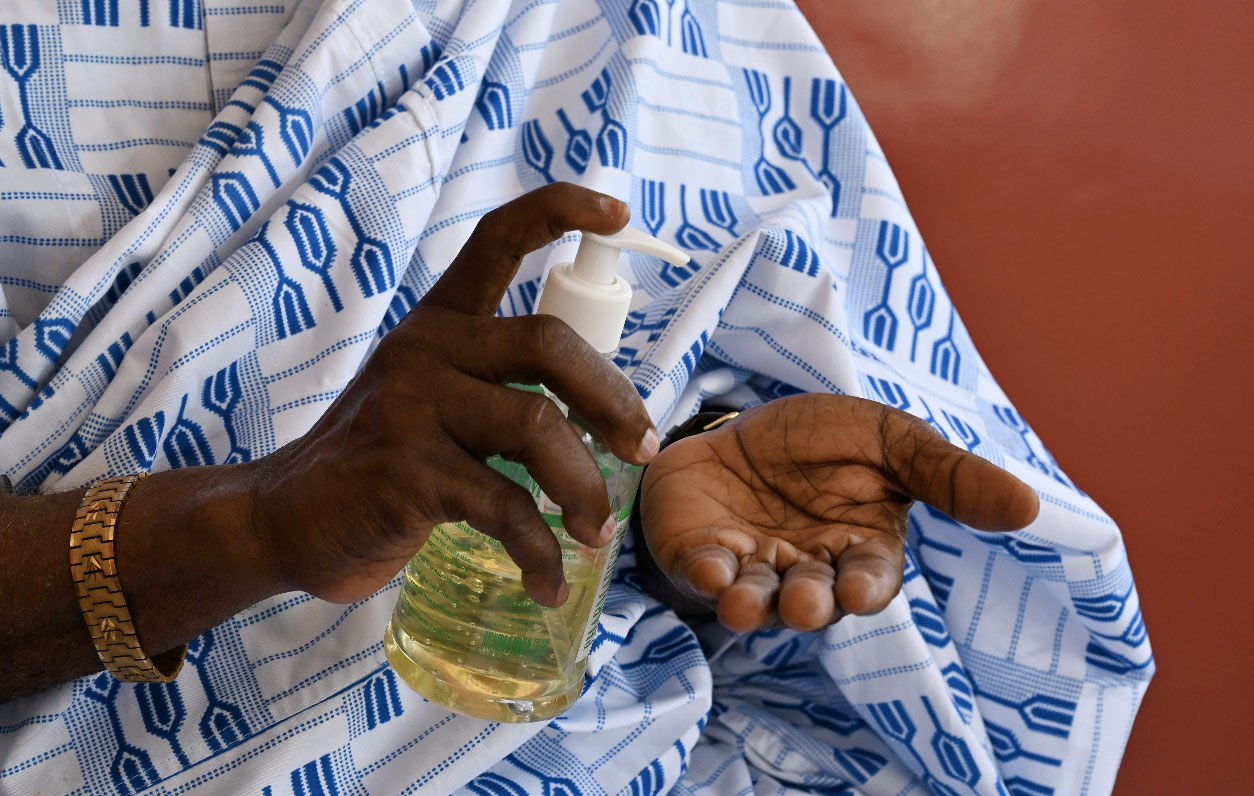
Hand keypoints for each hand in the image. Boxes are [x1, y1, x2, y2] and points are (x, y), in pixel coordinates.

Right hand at [254, 184, 657, 606]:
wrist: (284, 518)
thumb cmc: (380, 461)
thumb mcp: (430, 399)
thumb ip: (497, 387)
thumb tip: (607, 415)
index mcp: (438, 323)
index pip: (497, 240)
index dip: (559, 212)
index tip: (619, 212)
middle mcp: (426, 350)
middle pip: (547, 342)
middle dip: (612, 398)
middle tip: (644, 448)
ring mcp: (411, 409)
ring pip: (537, 426)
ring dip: (586, 487)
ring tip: (598, 533)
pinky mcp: (406, 474)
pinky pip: (505, 507)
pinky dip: (540, 550)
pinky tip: (547, 581)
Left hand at [638, 394, 1038, 631]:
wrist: (739, 422)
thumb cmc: (821, 441)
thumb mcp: (890, 440)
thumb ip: (948, 475)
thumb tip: (1028, 505)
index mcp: (859, 550)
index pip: (869, 580)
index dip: (863, 588)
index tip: (856, 589)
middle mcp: (806, 572)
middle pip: (812, 600)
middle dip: (808, 604)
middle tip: (806, 603)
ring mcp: (750, 569)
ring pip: (756, 599)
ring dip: (751, 603)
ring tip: (745, 600)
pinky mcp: (697, 556)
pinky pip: (700, 575)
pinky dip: (703, 575)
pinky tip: (707, 567)